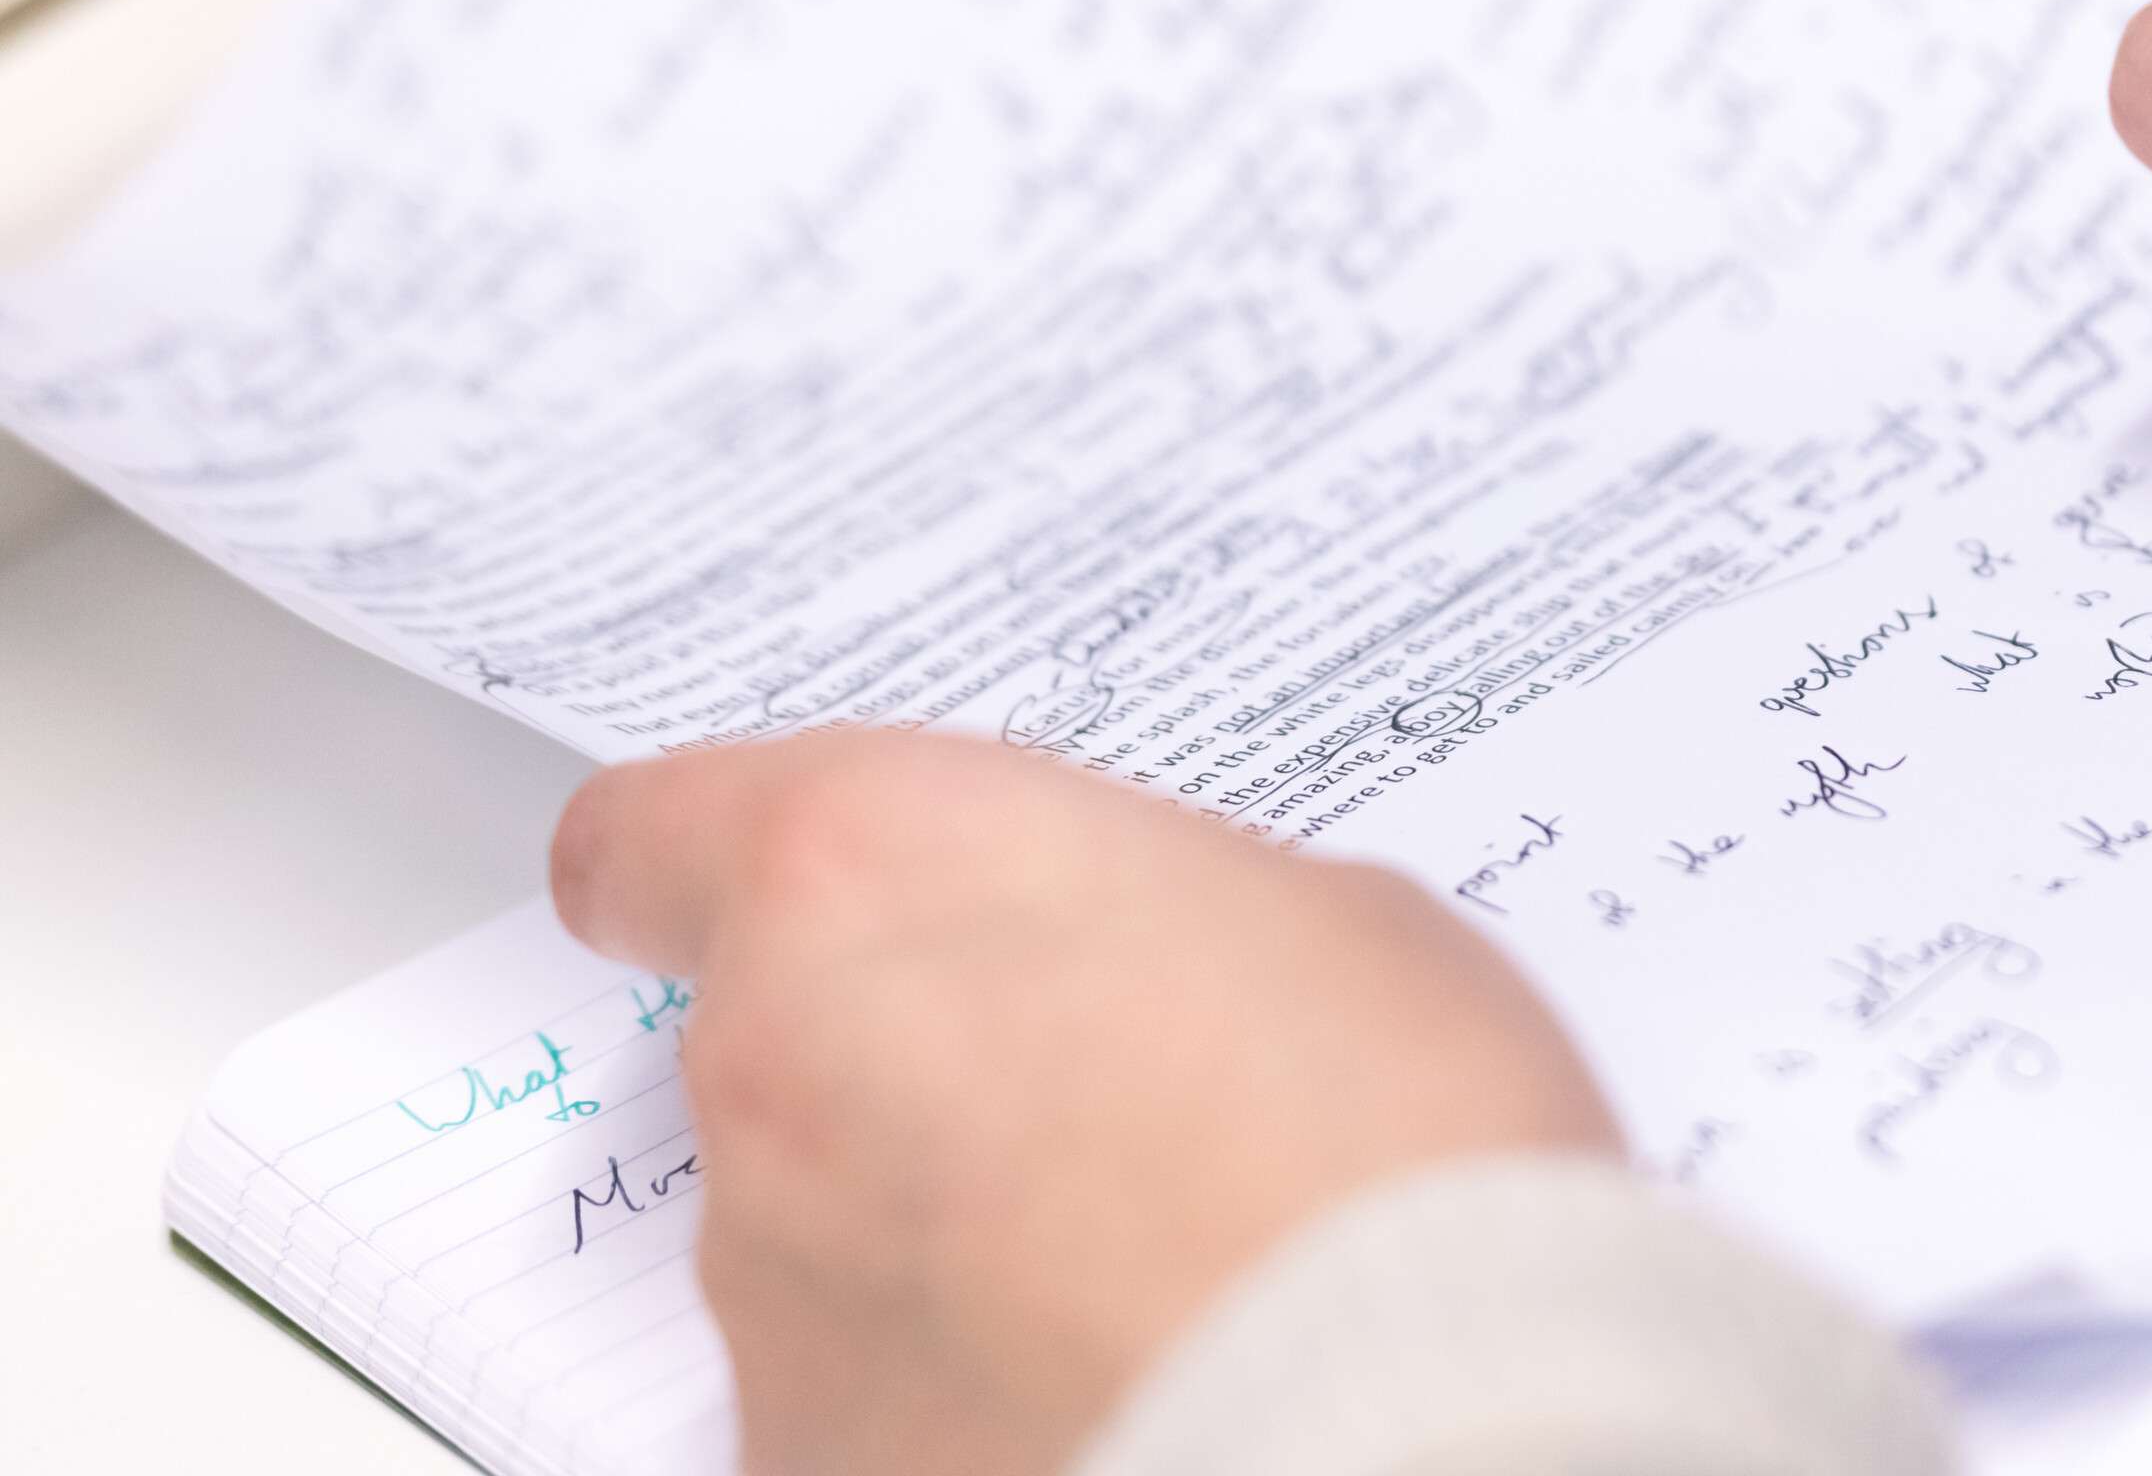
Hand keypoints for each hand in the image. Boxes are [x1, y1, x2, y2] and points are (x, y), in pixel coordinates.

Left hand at [550, 734, 1615, 1475]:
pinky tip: (1105, 1376)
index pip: (651, 839)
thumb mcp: (1328, 920)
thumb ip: (1158, 917)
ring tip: (1140, 1274)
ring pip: (823, 1237)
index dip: (703, 869)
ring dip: (945, 1242)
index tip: (764, 905)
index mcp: (867, 870)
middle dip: (913, 1070)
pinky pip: (864, 1397)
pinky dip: (958, 1392)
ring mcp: (770, 1290)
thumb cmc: (1389, 1138)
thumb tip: (1150, 978)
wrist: (1397, 1402)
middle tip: (1107, 1108)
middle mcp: (770, 1067)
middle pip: (778, 1048)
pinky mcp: (799, 1458)